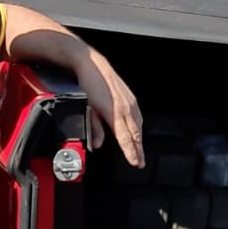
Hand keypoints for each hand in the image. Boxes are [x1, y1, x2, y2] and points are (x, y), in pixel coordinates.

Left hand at [77, 47, 144, 168]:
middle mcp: (125, 108)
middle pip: (135, 134)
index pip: (125, 138)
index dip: (131, 152)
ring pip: (138, 126)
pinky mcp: (131, 98)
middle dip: (138, 150)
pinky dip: (139, 128)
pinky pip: (138, 117)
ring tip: (139, 152)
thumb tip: (97, 144)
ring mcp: (130, 102)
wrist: (92, 65)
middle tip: (140, 163)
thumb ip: (94, 128)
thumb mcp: (87, 108)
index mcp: (115, 112)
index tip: (135, 162)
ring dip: (139, 140)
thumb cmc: (88, 85)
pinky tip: (138, 132)